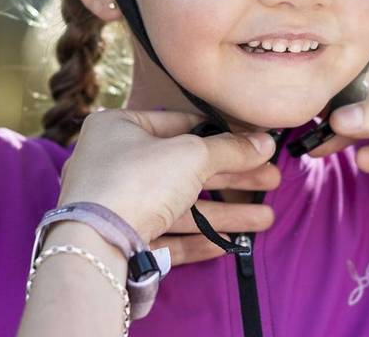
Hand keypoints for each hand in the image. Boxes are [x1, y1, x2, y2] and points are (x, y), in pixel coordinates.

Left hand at [57, 110, 277, 265]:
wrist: (97, 245)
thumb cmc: (138, 181)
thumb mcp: (191, 155)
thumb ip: (230, 149)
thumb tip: (265, 141)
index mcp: (118, 127)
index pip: (180, 124)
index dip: (221, 134)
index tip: (254, 144)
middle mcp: (112, 163)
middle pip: (184, 168)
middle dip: (232, 178)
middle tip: (271, 181)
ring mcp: (116, 205)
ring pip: (180, 205)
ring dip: (224, 213)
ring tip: (265, 219)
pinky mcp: (121, 240)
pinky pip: (167, 234)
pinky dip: (198, 237)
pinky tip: (230, 244)